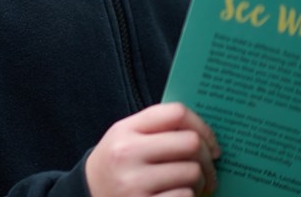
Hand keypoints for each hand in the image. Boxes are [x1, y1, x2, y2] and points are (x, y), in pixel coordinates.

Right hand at [85, 103, 220, 196]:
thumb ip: (157, 128)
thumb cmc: (119, 164)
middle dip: (207, 156)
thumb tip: (204, 133)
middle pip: (190, 143)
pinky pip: (186, 196)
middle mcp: (127, 153)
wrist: (90, 194)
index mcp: (125, 130)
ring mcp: (134, 182)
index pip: (175, 113)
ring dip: (201, 181)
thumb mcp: (127, 138)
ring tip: (193, 184)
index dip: (202, 125)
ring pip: (192, 172)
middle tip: (208, 166)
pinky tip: (179, 195)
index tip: (210, 141)